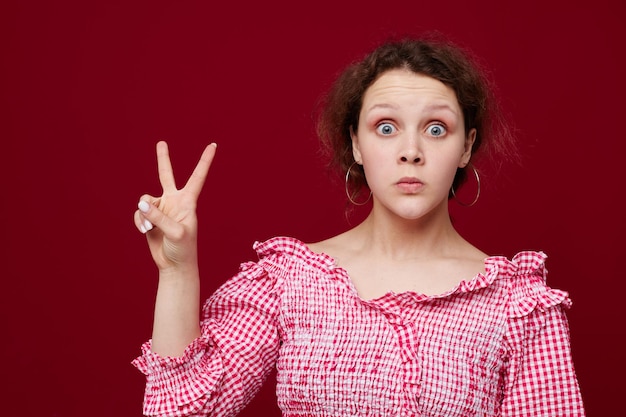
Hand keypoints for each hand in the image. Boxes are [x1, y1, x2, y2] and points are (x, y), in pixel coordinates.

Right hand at [134, 141, 216, 270]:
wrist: (174, 265)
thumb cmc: (183, 249)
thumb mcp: (176, 232)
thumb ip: (159, 216)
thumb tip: (142, 203)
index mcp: (188, 202)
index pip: (197, 177)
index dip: (204, 161)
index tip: (213, 145)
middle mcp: (174, 202)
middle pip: (167, 176)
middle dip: (163, 159)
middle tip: (161, 143)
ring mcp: (161, 209)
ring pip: (145, 200)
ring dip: (144, 214)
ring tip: (150, 228)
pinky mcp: (150, 218)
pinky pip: (139, 213)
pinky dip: (140, 221)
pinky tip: (145, 231)